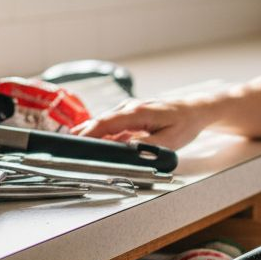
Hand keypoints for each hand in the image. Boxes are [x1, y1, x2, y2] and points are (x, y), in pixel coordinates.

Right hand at [69, 98, 209, 150]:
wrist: (194, 110)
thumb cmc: (184, 124)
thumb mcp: (170, 141)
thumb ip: (147, 147)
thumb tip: (126, 152)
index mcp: (137, 112)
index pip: (106, 122)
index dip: (89, 133)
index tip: (76, 143)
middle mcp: (129, 107)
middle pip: (99, 122)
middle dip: (82, 135)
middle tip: (66, 149)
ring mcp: (128, 110)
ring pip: (103, 123)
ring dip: (89, 135)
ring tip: (72, 149)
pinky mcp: (129, 115)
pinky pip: (110, 125)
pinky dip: (100, 134)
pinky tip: (90, 145)